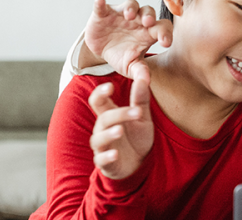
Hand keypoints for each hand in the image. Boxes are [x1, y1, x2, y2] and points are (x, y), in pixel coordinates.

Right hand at [84, 0, 172, 76]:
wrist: (101, 51)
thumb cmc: (122, 56)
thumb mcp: (131, 66)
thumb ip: (140, 71)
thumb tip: (146, 81)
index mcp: (149, 32)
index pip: (162, 27)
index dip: (166, 33)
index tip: (165, 43)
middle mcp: (138, 20)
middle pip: (148, 11)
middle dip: (149, 15)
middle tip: (148, 23)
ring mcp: (121, 14)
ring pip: (130, 4)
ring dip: (131, 8)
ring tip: (129, 15)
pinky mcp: (103, 13)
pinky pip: (102, 6)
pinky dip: (100, 4)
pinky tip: (99, 2)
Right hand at [88, 64, 154, 179]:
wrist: (140, 164)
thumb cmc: (137, 137)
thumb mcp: (142, 118)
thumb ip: (140, 100)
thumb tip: (143, 78)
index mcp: (110, 115)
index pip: (98, 101)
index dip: (100, 93)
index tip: (110, 86)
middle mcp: (102, 129)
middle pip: (103, 118)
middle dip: (119, 114)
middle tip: (137, 112)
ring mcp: (103, 147)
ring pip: (99, 138)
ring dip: (109, 134)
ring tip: (120, 130)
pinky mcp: (105, 163)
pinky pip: (101, 159)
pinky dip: (107, 157)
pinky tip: (115, 154)